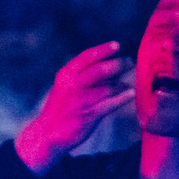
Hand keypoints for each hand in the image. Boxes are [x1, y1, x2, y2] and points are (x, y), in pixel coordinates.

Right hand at [16, 42, 132, 172]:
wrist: (48, 133)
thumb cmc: (60, 108)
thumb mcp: (64, 86)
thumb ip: (80, 75)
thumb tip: (105, 64)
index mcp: (66, 75)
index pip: (86, 57)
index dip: (103, 50)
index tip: (117, 45)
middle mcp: (72, 85)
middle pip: (100, 70)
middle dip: (117, 64)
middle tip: (129, 62)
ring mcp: (80, 100)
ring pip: (107, 88)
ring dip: (121, 84)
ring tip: (128, 81)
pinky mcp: (89, 114)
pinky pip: (110, 103)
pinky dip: (122, 98)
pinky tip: (131, 93)